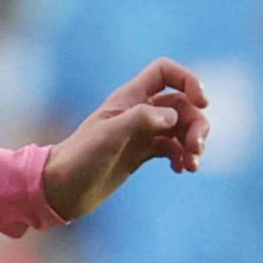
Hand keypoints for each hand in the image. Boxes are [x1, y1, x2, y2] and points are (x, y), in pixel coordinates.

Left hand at [41, 58, 209, 219]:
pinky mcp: (141, 154)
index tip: (202, 102)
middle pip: (181, 104)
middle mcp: (137, 112)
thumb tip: (174, 118)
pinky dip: (182, 156)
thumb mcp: (109, 136)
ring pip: (180, 127)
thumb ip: (141, 120)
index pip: (165, 72)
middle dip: (196, 123)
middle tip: (196, 149)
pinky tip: (181, 170)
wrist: (60, 190)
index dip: (188, 80)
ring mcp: (140, 133)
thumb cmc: (80, 160)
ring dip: (193, 142)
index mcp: (129, 99)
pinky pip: (172, 147)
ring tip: (192, 165)